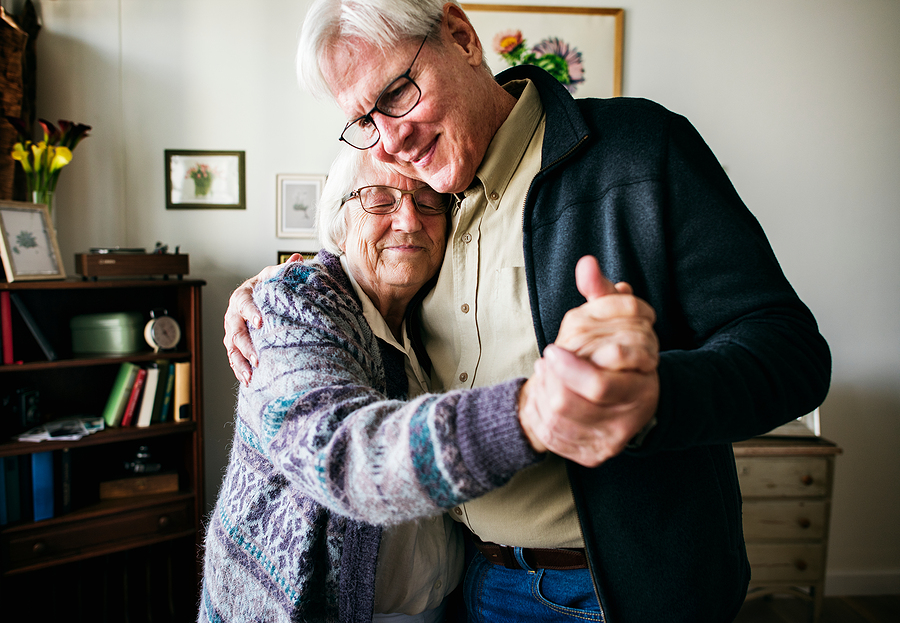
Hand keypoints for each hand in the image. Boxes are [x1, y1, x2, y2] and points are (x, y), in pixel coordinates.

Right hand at [223, 254, 302, 384]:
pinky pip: (234, 359)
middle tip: (258, 357)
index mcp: (243, 295)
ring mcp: (232, 331)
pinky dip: (240, 370)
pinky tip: (248, 381)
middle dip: (246, 345)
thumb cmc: (269, 287)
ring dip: (240, 363)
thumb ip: (285, 270)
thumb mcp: (276, 275)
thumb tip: (297, 259)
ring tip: (251, 375)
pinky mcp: (235, 345)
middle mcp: (233, 314)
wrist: (260, 296)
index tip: (260, 322)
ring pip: (232, 348)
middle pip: (235, 331)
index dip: (250, 312)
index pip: (244, 303)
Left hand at [518, 256, 659, 465]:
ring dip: (543, 396)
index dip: (570, 368)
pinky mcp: (596, 455)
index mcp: (643, 382)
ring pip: (561, 422)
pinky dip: (544, 418)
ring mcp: (614, 439)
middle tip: (543, 363)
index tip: (550, 350)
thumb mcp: (614, 320)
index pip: (600, 383)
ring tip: (544, 376)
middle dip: (549, 382)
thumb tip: (586, 264)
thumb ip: (602, 294)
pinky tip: (545, 400)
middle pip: (573, 404)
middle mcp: (632, 416)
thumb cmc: (618, 351)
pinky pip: (560, 441)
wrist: (628, 398)